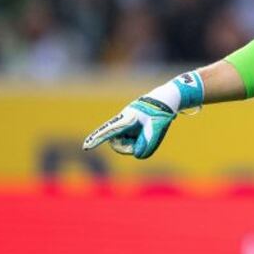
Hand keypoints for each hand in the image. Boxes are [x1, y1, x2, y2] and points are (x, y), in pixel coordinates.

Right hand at [82, 71, 203, 158]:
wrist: (167, 99)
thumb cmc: (161, 111)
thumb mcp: (157, 127)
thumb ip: (148, 143)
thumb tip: (138, 154)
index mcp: (127, 118)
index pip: (109, 130)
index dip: (97, 139)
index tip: (86, 147)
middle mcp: (123, 121)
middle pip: (116, 142)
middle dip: (128, 148)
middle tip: (144, 143)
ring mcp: (126, 125)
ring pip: (124, 142)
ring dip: (135, 144)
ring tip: (149, 133)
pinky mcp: (130, 128)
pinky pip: (131, 141)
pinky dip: (139, 142)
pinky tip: (148, 131)